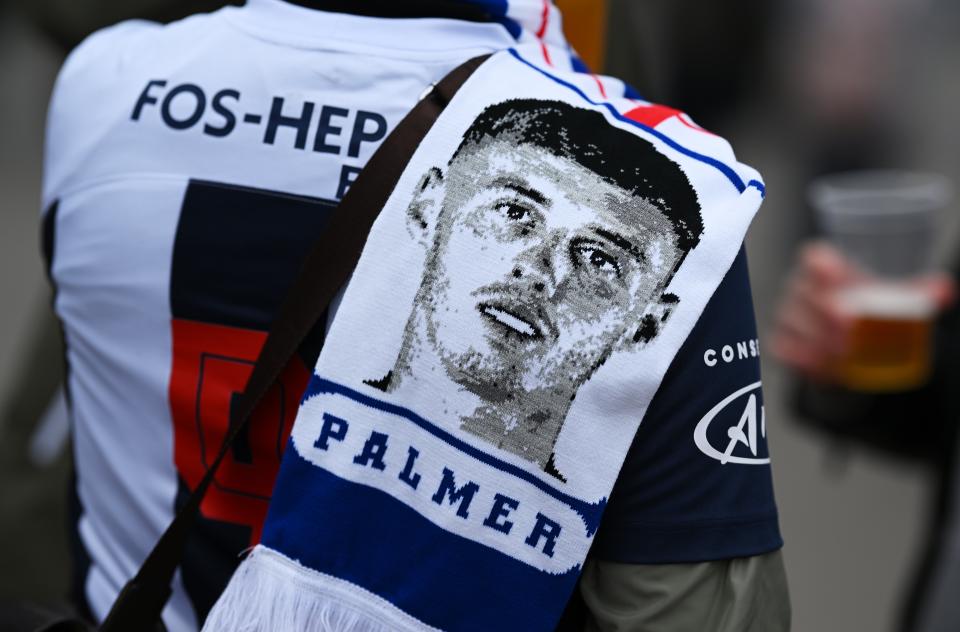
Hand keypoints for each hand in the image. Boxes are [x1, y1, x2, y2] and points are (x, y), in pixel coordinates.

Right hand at [770, 241, 955, 380]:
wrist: (842, 341)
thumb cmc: (866, 310)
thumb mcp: (892, 299)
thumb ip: (917, 292)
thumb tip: (942, 290)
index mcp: (822, 268)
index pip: (813, 258)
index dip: (823, 266)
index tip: (842, 277)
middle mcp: (799, 289)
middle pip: (805, 293)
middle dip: (826, 310)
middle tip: (850, 326)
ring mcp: (786, 316)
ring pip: (794, 324)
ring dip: (818, 339)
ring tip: (845, 352)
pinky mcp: (780, 343)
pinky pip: (785, 349)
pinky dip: (805, 358)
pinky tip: (826, 366)